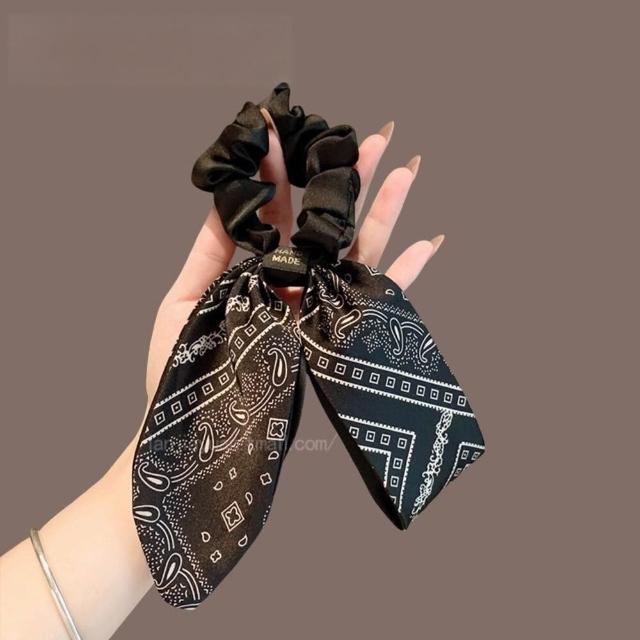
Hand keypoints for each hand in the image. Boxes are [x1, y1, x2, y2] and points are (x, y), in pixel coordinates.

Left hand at [145, 115, 443, 400]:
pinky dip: (406, 273)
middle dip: (347, 178)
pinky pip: (377, 301)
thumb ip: (209, 254)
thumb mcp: (182, 303)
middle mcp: (291, 282)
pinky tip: (430, 240)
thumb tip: (227, 200)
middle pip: (326, 221)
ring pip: (357, 250)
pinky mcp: (335, 335)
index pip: (273, 209)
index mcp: (253, 269)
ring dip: (384, 210)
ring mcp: (316, 306)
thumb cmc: (177, 373)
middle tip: (370, 135)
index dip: (280, 168)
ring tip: (405, 167)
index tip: (284, 124)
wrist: (192, 432)